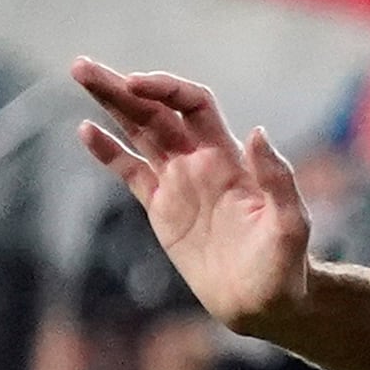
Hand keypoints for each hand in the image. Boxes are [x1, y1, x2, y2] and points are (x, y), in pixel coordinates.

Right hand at [74, 59, 313, 336]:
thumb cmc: (284, 264)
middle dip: (121, 87)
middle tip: (82, 66)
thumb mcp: (290, 223)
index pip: (192, 104)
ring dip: (109, 104)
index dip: (165, 88)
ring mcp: (178, 182)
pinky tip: (85, 129)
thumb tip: (257, 131)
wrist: (264, 303)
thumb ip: (277, 179)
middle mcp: (200, 161)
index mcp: (228, 157)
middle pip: (155, 111)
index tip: (135, 84)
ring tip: (80, 73)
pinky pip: (131, 172)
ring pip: (138, 132)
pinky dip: (108, 151)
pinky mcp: (162, 208)